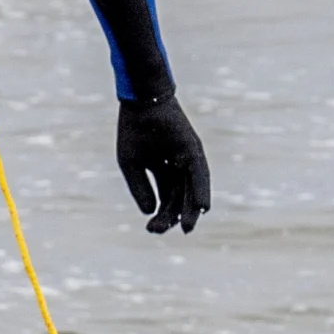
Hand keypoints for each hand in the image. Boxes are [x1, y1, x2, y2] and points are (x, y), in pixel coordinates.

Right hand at [116, 93, 209, 233]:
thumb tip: (150, 212)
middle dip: (173, 216)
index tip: (150, 228)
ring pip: (192, 190)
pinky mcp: (194, 151)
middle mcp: (178, 167)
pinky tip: (201, 207)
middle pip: (179, 198)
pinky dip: (201, 190)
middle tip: (165, 230)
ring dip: (191, 209)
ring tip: (187, 227)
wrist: (141, 102)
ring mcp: (188, 159)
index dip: (160, 216)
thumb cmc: (133, 130)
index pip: (166, 200)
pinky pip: (200, 174)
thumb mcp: (131, 165)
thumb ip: (141, 189)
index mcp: (163, 170)